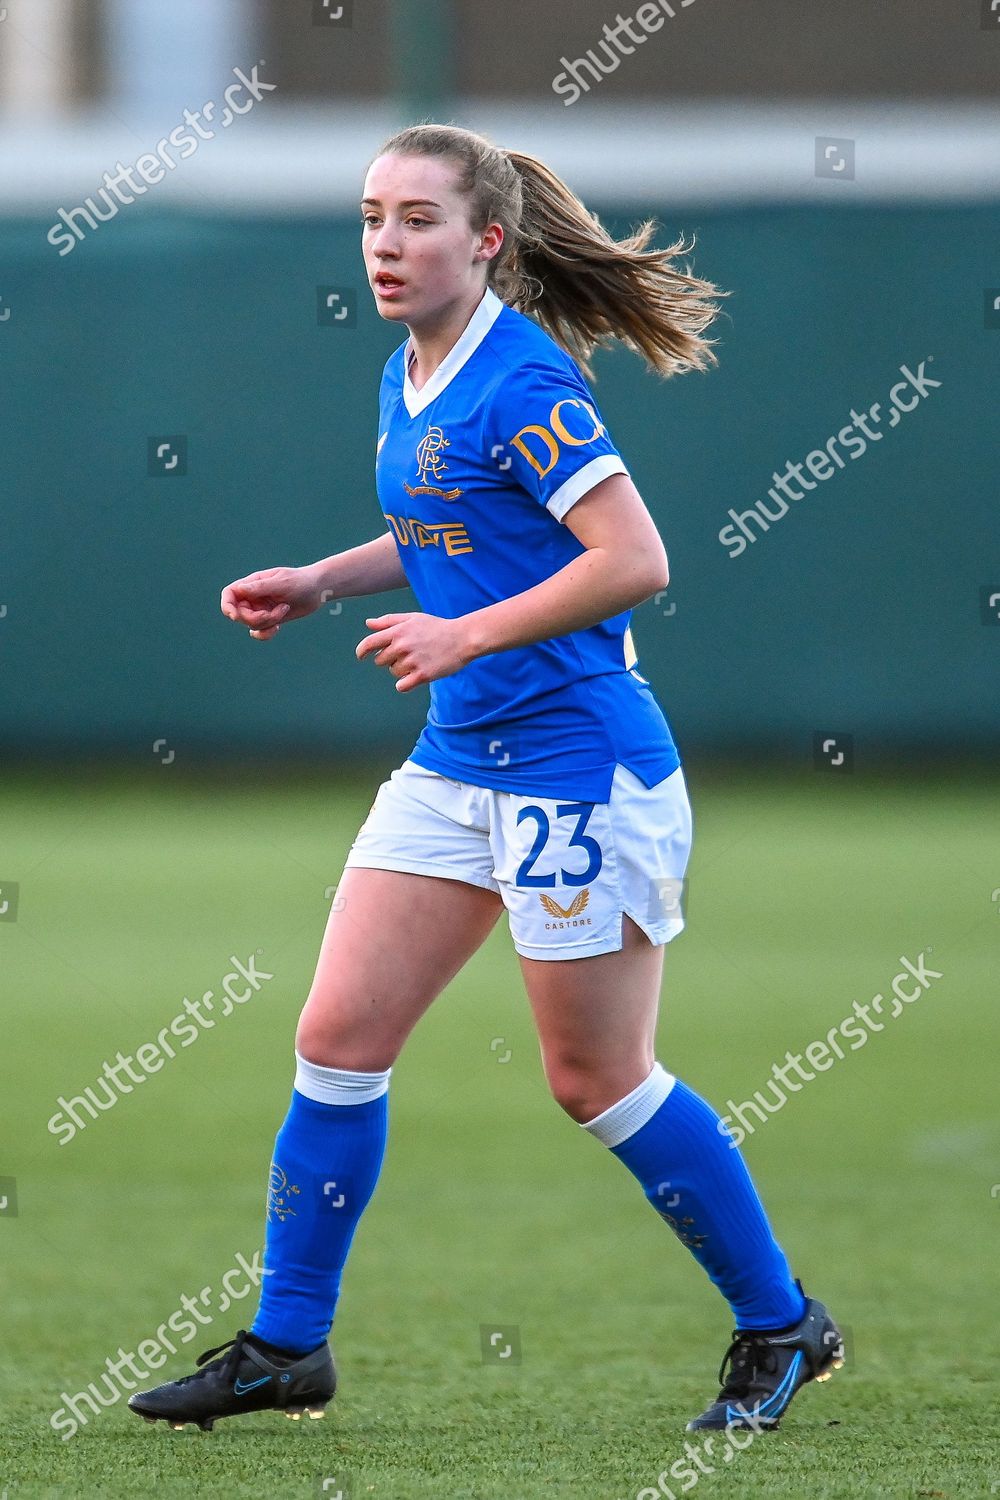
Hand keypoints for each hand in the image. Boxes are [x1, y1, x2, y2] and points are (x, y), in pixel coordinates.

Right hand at [220, 564, 326, 639]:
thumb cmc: (300, 581)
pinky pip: (259, 632)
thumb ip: (260, 587)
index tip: (235, 615)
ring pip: (251, 624)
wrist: (318, 590)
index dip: (227, 605)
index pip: (229, 594)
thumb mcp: (281, 583)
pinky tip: (277, 628)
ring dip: (268, 622)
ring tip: (284, 609)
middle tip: (274, 613)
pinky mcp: (270, 619)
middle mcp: (254, 597)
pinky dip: (265, 634)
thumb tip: (239, 589)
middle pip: (239, 614)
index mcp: (252, 584)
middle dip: (255, 618)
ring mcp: (261, 609)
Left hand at [356, 612, 472, 692]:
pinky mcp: (422, 675)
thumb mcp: (413, 618)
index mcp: (398, 631)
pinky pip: (401, 686)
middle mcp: (402, 646)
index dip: (362, 651)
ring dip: (402, 670)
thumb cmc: (437, 627)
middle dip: (389, 659)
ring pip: (393, 673)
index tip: (361, 656)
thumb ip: (388, 621)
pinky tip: (415, 676)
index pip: (369, 643)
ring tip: (419, 661)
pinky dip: (405, 683)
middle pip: (380, 661)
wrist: (462, 638)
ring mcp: (412, 661)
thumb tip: (368, 624)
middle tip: (408, 654)